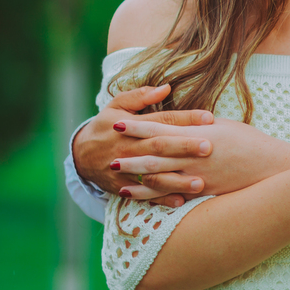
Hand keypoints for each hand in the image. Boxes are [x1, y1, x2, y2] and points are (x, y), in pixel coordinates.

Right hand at [71, 84, 213, 205]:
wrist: (81, 155)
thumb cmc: (106, 125)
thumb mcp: (117, 105)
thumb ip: (140, 96)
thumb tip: (166, 87)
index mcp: (130, 125)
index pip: (161, 120)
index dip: (185, 118)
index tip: (209, 117)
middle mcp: (128, 148)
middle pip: (159, 146)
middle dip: (184, 147)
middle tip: (208, 147)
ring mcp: (125, 169)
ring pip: (153, 174)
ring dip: (176, 179)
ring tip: (200, 182)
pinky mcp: (123, 186)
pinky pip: (143, 195)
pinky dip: (161, 199)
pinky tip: (181, 201)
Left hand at [111, 118, 289, 198]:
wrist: (271, 168)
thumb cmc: (250, 142)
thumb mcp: (225, 126)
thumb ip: (200, 124)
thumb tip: (184, 119)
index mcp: (199, 135)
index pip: (163, 130)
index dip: (139, 127)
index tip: (119, 122)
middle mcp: (195, 156)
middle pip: (156, 156)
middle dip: (131, 153)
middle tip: (109, 152)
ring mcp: (199, 176)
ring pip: (160, 177)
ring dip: (136, 176)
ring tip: (116, 174)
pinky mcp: (203, 192)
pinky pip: (171, 193)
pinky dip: (151, 194)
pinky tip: (136, 194)